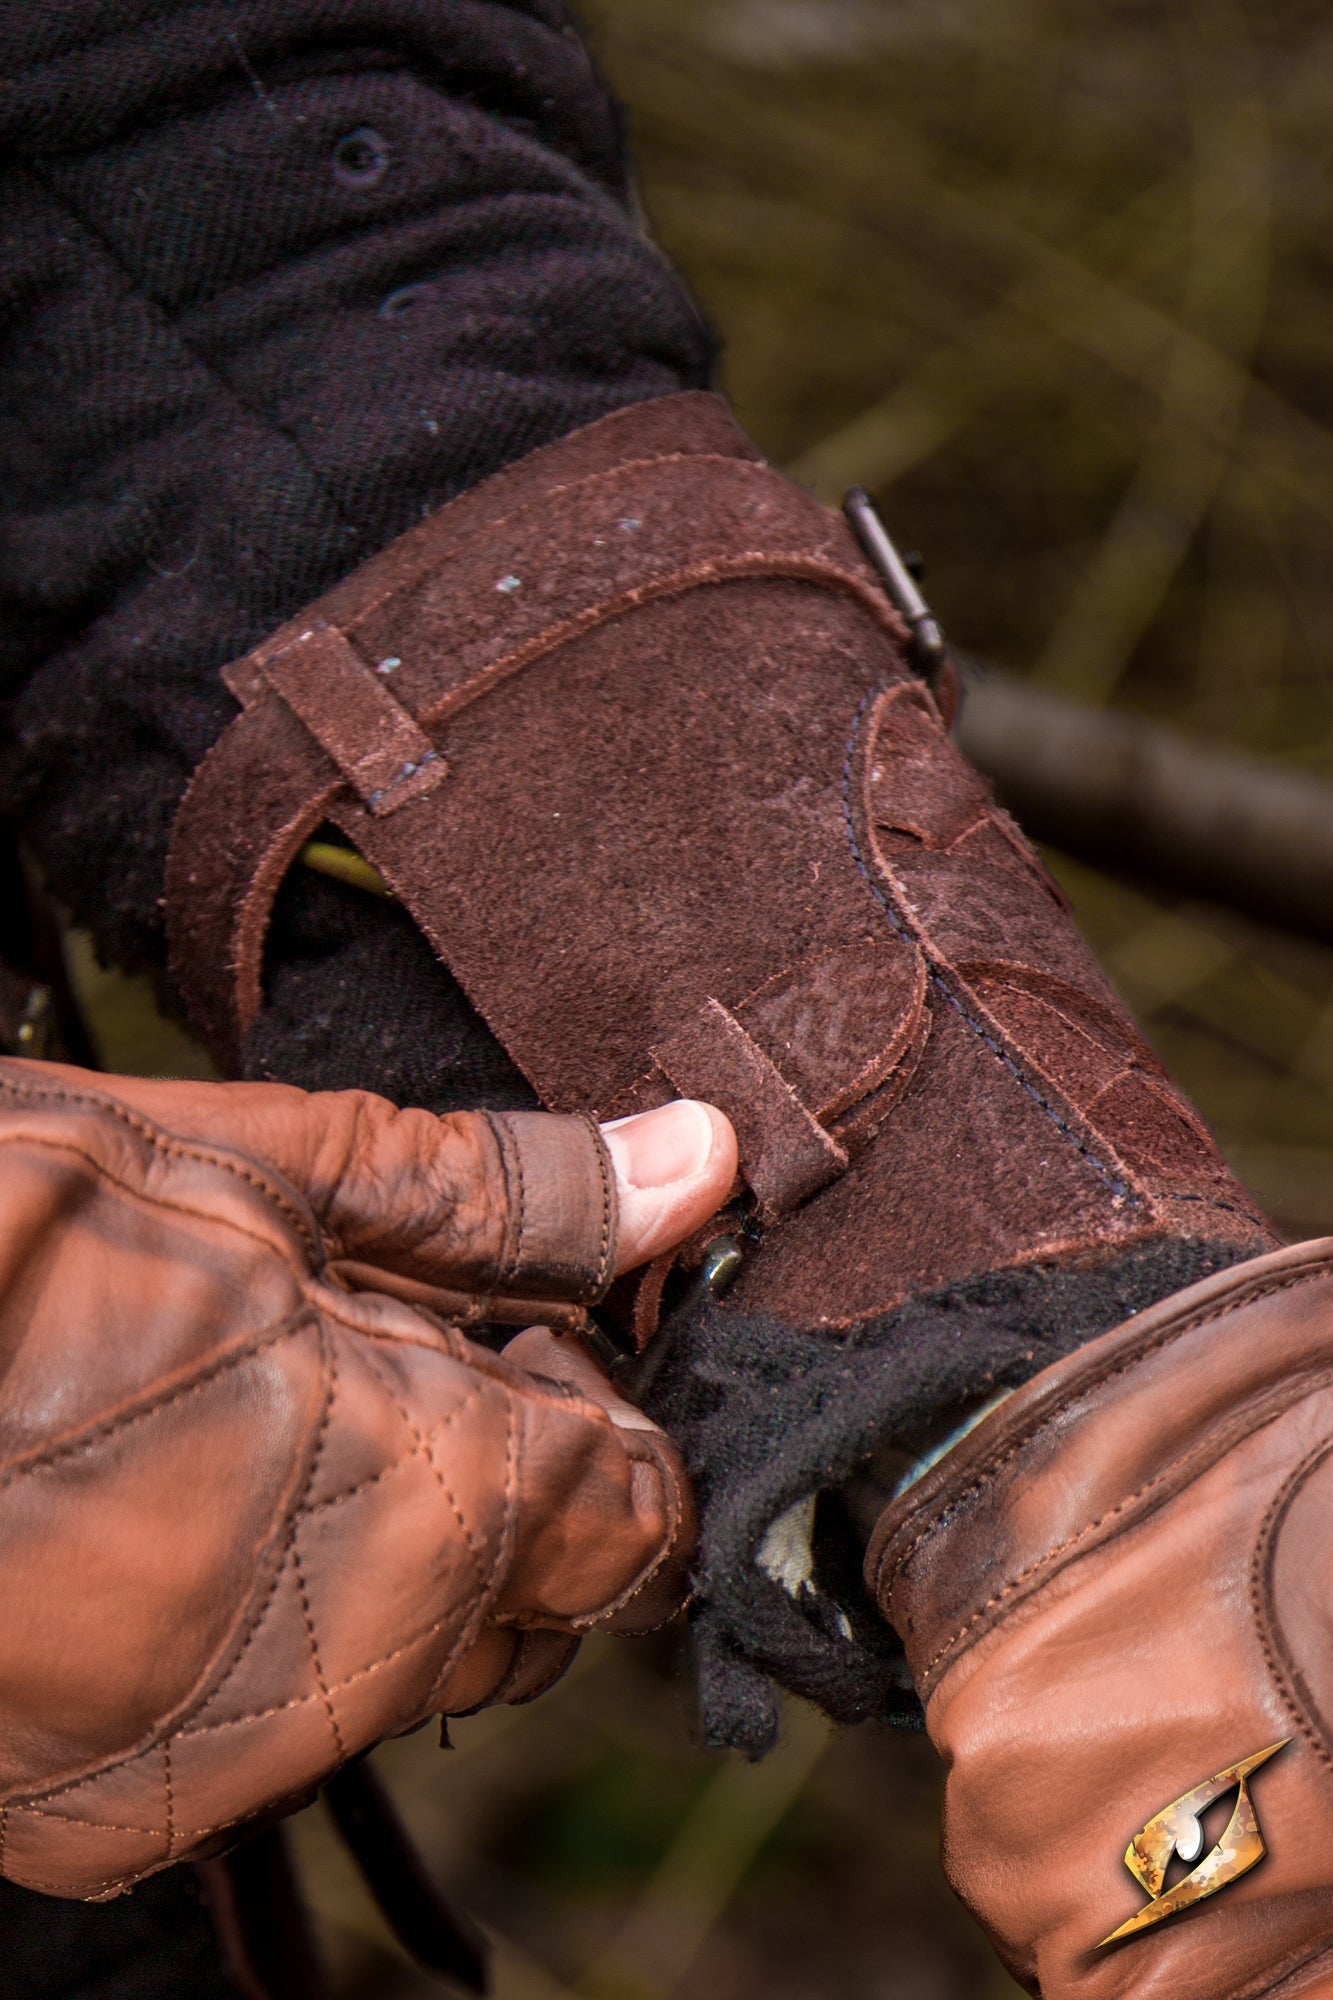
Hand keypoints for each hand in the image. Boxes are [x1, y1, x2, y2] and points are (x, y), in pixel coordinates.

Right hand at [0, 1059, 733, 1898]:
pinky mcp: (119, 1813)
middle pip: (541, 1588)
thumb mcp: (242, 1169)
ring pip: (418, 1658)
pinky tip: (163, 1504)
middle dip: (497, 1465)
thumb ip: (498, 1195)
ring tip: (237, 1410)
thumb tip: (697, 1161)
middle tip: (362, 1343)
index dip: (591, 1394)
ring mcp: (223, 1765)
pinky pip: (281, 1716)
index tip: (511, 1323)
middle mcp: (348, 1674)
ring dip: (385, 1542)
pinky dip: (273, 1619)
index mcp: (422, 1499)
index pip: (640, 1503)